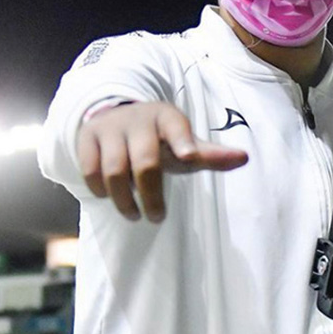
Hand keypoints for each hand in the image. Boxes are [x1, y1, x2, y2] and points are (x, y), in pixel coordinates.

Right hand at [76, 102, 247, 222]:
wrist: (116, 116)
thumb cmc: (158, 138)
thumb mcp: (184, 143)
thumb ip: (210, 154)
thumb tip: (244, 158)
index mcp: (167, 118)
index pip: (176, 127)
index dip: (183, 141)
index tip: (189, 157)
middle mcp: (138, 119)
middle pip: (145, 161)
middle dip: (151, 194)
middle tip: (157, 217)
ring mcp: (111, 127)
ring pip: (115, 169)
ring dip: (124, 198)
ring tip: (134, 214)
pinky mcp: (88, 138)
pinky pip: (90, 169)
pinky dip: (99, 188)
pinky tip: (109, 197)